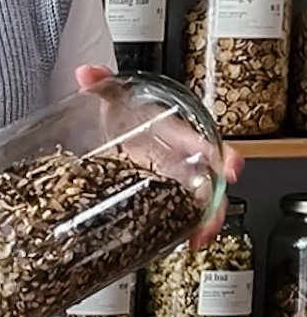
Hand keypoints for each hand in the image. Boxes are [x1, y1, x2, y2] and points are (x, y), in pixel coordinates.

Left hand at [73, 63, 243, 244]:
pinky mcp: (161, 195)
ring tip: (198, 239)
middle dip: (215, 202)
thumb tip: (86, 74)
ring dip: (202, 221)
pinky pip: (178, 213)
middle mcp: (181, 156)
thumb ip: (103, 84)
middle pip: (209, 180)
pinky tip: (181, 242)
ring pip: (197, 201)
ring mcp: (173, 178)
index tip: (230, 167)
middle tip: (211, 221)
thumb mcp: (116, 96)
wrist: (121, 122)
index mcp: (176, 130)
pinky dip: (182, 228)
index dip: (219, 154)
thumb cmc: (128, 110)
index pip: (203, 140)